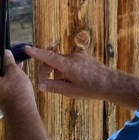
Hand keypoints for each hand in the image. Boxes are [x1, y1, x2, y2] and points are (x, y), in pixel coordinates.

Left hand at [0, 35, 35, 114]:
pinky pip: (2, 76)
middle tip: (5, 41)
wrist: (22, 113)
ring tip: (13, 51)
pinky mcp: (0, 91)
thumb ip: (9, 60)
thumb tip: (6, 53)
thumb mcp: (14, 72)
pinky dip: (8, 69)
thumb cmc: (17, 93)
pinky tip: (17, 65)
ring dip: (5, 60)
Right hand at [24, 45, 138, 109]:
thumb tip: (40, 85)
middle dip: (47, 71)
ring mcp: (79, 56)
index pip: (48, 57)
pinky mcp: (83, 57)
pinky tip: (73, 80)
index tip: (26, 48)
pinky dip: (66, 70)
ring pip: (61, 62)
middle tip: (46, 84)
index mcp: (68, 65)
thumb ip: (54, 87)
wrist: (112, 84)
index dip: (36, 53)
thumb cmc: (92, 89)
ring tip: (66, 85)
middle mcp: (72, 57)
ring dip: (58, 72)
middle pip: (53, 60)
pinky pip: (69, 62)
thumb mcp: (71, 91)